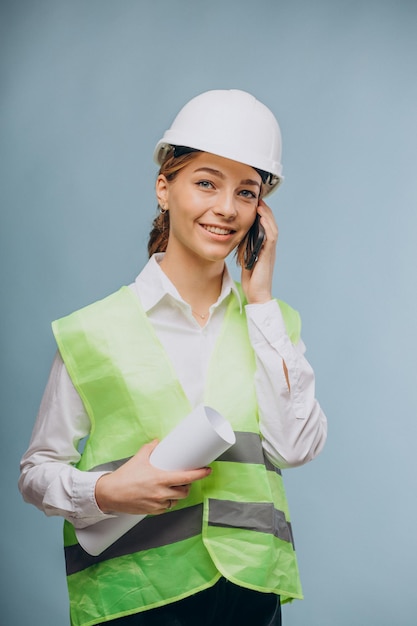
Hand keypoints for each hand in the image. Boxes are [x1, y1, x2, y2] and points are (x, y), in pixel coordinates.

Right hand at [95, 440, 210, 515]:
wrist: (110, 493)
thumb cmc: (124, 476)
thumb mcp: (139, 458)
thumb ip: (150, 448)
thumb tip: (158, 441)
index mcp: (160, 479)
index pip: (186, 477)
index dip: (200, 474)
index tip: (207, 470)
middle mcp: (161, 493)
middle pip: (184, 491)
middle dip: (188, 485)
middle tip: (186, 479)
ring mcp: (157, 503)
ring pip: (176, 500)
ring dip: (178, 494)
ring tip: (174, 487)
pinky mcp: (152, 511)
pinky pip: (166, 508)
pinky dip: (168, 502)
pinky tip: (164, 496)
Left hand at [241, 200, 277, 303]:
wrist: (257, 294)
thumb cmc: (252, 279)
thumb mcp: (246, 258)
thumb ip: (245, 247)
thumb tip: (238, 235)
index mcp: (265, 247)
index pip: (266, 227)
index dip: (263, 215)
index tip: (256, 203)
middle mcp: (269, 247)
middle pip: (271, 224)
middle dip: (266, 211)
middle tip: (259, 199)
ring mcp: (270, 251)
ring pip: (272, 228)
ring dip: (267, 215)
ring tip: (260, 205)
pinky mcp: (269, 255)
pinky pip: (271, 237)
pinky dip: (267, 226)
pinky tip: (261, 218)